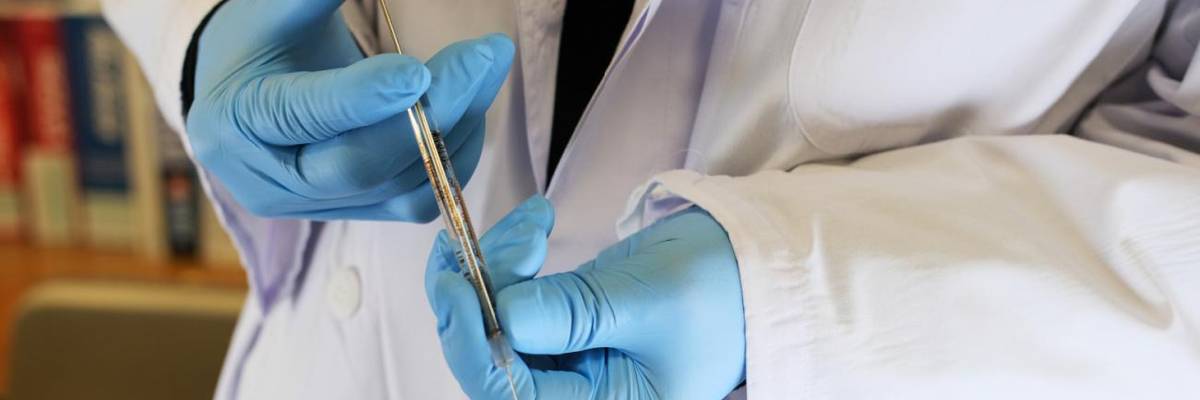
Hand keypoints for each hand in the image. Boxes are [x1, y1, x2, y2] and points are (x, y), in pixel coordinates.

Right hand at [187, 0, 512, 220]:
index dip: (364, 97)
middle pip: (360, 164)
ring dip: (457, 127)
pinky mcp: (355, 212)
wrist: (251, 88)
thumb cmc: (263, 39)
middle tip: (485, 56)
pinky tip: (471, 107)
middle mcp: (268, 181)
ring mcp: (314, 206)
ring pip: (399, 185)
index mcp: (235, 121)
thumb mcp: (275, 7)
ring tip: (487, 67)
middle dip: (433, 111)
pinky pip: (416, 199)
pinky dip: (453, 155)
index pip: (303, 116)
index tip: (418, 70)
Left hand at [426, 198, 745, 398]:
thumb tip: (502, 313)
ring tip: (531, 222)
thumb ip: (575, 314)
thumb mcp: (650, 300)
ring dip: (494, 267)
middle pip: (492, 359)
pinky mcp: (565, 325)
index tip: (455, 281)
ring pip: (495, 323)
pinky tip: (534, 225)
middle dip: (480, 292)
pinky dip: (511, 260)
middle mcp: (580, 395)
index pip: (511, 394)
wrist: (757, 261)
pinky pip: (514, 300)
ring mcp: (570, 360)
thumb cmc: (722, 289)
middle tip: (500, 237)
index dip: (471, 341)